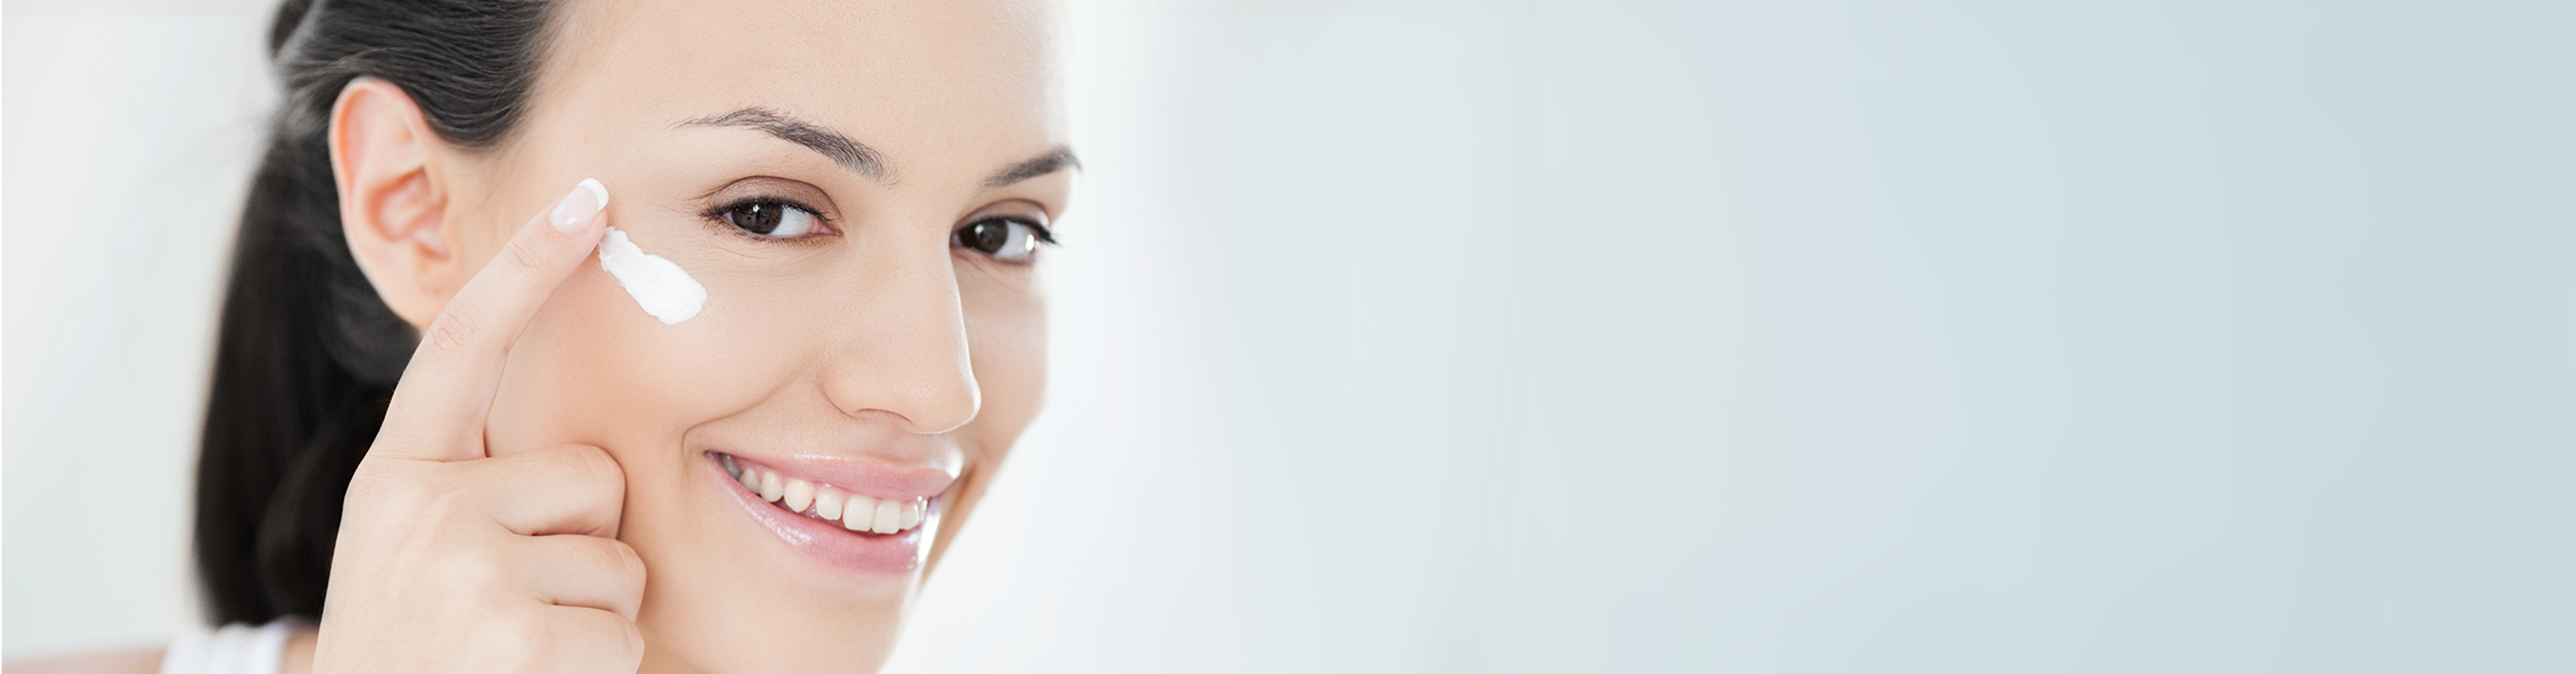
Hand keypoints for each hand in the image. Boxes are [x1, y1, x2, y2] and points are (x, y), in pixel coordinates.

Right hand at [309, 179, 643, 673]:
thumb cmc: (422, 657)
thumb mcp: (422, 555)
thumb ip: (481, 487)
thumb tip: (589, 438)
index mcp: (398, 477)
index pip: (463, 349)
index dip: (526, 268)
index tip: (586, 197)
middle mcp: (424, 506)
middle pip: (592, 475)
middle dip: (583, 546)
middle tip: (510, 615)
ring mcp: (470, 568)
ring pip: (619, 560)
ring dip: (593, 620)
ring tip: (516, 659)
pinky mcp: (521, 635)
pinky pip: (626, 626)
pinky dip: (603, 669)